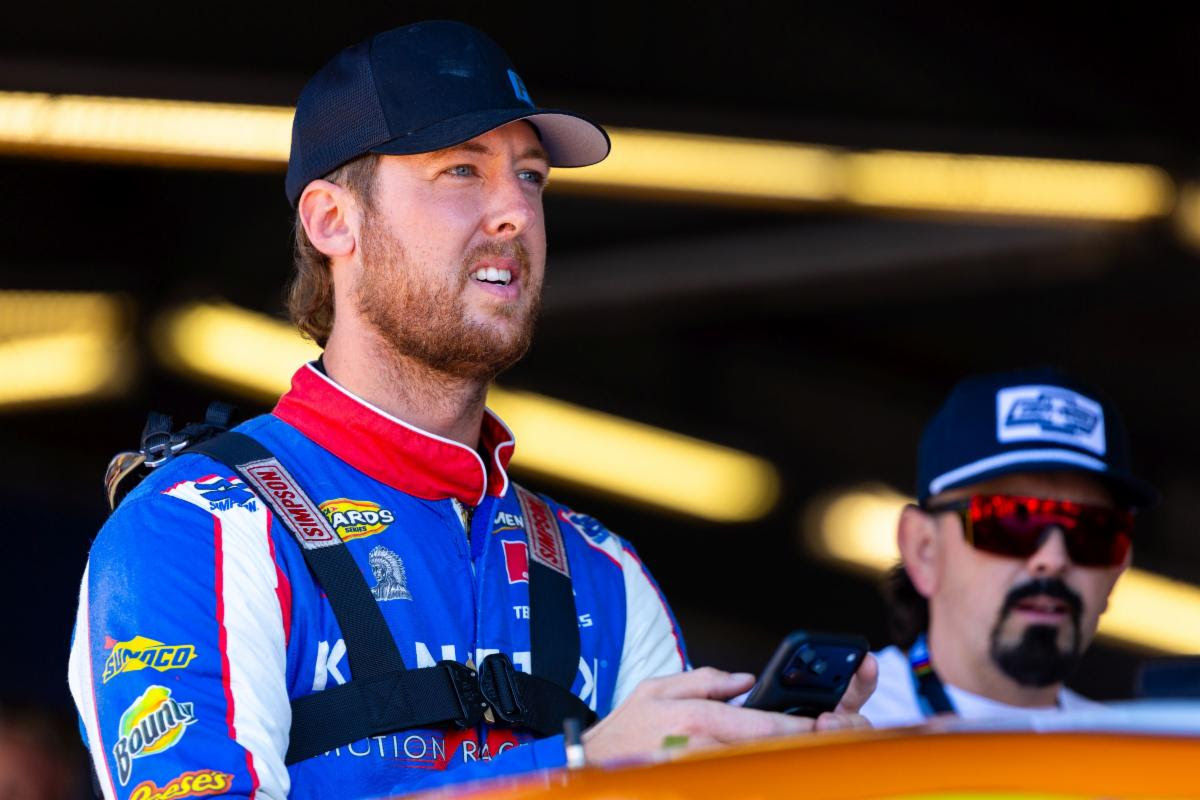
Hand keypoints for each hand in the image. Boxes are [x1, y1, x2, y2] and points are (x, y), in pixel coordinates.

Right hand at [581, 657, 876, 763]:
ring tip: (801, 751)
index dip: (796, 726)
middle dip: (795, 744)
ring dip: (777, 760)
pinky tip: (764, 766)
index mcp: (696, 718)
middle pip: (763, 750)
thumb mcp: (656, 689)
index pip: (760, 724)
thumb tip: (745, 681)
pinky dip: (752, 774)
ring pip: (752, 768)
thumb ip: (705, 680)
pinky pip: (732, 779)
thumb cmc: (622, 731)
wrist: (592, 768)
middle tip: (826, 737)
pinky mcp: (694, 782)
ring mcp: (700, 772)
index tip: (823, 724)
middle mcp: (702, 748)